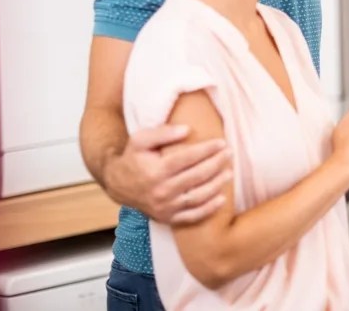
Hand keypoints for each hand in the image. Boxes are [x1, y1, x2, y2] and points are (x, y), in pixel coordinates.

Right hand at [104, 125, 231, 224]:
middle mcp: (161, 191)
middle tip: (230, 154)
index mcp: (155, 171)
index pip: (188, 158)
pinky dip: (208, 209)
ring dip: (217, 185)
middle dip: (216, 164)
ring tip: (229, 173)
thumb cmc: (133, 158)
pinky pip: (192, 216)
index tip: (222, 143)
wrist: (118, 185)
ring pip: (197, 197)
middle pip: (196, 177)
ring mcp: (165, 207)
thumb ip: (163, 133)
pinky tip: (222, 199)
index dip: (207, 149)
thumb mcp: (140, 139)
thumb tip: (187, 129)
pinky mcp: (167, 218)